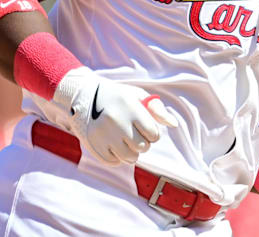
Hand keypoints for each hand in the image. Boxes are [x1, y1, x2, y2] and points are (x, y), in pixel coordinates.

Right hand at [54, 67, 177, 164]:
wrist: (84, 97)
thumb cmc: (118, 97)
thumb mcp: (137, 95)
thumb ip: (157, 109)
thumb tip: (174, 124)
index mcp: (131, 108)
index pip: (154, 134)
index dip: (152, 133)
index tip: (144, 126)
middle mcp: (117, 122)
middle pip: (143, 147)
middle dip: (143, 143)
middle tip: (133, 133)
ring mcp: (104, 135)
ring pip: (130, 158)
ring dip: (131, 151)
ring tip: (124, 139)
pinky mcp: (93, 145)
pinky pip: (114, 162)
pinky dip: (117, 157)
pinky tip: (113, 144)